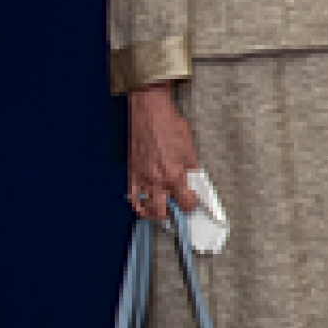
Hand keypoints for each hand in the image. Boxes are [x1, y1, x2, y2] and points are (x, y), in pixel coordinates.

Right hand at [126, 84, 200, 218]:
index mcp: (175, 175)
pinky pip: (132, 197)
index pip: (185, 202)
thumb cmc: (170, 127)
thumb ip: (192, 168)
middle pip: (162, 212)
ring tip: (161, 210)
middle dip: (172, 213)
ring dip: (154, 212)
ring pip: (144, 208)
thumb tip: (195, 180)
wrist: (150, 114)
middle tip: (177, 208)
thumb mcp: (190, 148)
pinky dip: (138, 204)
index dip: (191, 203)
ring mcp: (142, 179)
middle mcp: (157, 181)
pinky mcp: (131, 173)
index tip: (193, 200)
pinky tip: (144, 205)